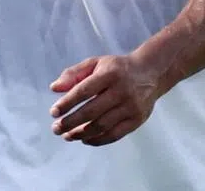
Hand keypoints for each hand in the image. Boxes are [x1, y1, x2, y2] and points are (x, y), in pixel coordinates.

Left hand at [49, 53, 164, 146]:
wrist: (151, 73)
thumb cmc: (117, 68)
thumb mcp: (95, 63)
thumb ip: (73, 74)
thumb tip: (54, 88)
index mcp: (109, 73)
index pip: (84, 91)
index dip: (67, 103)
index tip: (53, 112)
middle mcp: (121, 91)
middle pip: (91, 111)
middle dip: (71, 122)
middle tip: (56, 128)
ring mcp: (131, 107)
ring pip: (102, 126)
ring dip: (81, 133)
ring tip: (67, 136)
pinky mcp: (137, 120)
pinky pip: (115, 135)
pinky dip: (98, 140)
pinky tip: (85, 139)